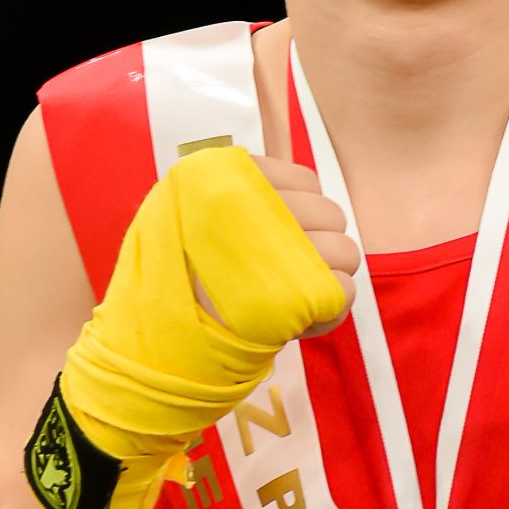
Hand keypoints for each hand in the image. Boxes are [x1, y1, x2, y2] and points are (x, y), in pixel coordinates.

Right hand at [192, 157, 358, 338]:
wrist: (162, 331)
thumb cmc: (178, 275)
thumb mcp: (189, 208)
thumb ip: (241, 194)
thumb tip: (301, 194)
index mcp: (229, 177)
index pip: (306, 181)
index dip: (301, 213)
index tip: (279, 238)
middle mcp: (256, 205)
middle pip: (332, 214)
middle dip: (320, 244)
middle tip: (290, 271)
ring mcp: (278, 249)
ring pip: (346, 252)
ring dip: (327, 277)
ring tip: (295, 296)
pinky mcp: (296, 294)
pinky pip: (344, 290)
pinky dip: (330, 308)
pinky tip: (301, 318)